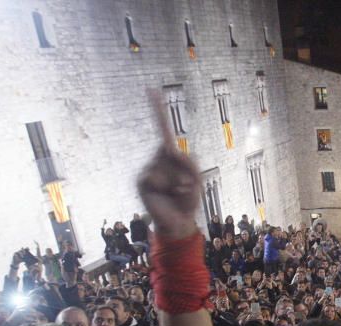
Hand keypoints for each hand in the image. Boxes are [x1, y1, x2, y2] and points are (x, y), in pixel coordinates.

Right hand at [137, 90, 200, 239]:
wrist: (178, 222)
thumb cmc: (188, 200)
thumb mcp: (197, 179)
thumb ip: (190, 162)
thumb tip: (172, 151)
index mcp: (169, 155)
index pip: (163, 128)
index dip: (157, 110)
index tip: (150, 89)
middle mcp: (157, 158)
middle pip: (173, 151)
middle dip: (188, 171)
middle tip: (186, 188)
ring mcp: (148, 169)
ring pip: (168, 167)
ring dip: (180, 182)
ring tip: (177, 194)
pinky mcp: (142, 181)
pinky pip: (157, 177)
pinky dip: (169, 187)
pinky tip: (167, 196)